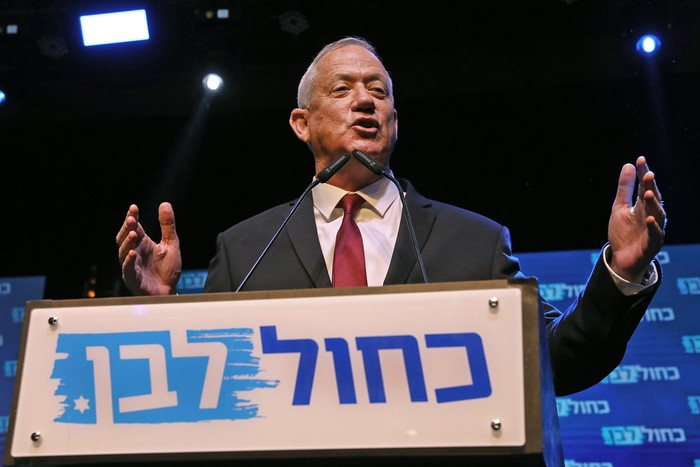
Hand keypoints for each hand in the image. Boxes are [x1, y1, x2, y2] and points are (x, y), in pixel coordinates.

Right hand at [116, 202, 181, 294]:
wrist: (171, 291)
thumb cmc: (167, 269)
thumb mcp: (171, 244)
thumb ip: (168, 226)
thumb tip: (165, 204)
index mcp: (142, 244)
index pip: (134, 228)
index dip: (132, 218)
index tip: (133, 207)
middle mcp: (134, 253)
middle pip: (124, 238)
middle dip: (127, 228)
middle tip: (132, 219)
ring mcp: (132, 266)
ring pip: (123, 253)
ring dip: (127, 243)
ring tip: (133, 234)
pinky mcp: (133, 279)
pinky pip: (128, 270)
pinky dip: (128, 262)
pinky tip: (133, 254)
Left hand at [608, 156, 665, 282]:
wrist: (621, 258)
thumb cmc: (624, 233)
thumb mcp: (620, 207)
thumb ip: (625, 189)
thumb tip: (629, 165)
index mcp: (643, 206)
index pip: (645, 186)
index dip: (644, 173)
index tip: (640, 159)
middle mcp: (651, 215)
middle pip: (653, 199)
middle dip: (651, 187)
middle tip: (648, 174)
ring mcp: (653, 230)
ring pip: (657, 215)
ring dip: (653, 204)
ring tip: (647, 193)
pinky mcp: (652, 245)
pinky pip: (655, 235)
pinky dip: (653, 227)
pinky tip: (650, 219)